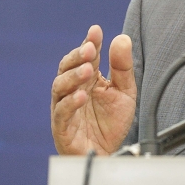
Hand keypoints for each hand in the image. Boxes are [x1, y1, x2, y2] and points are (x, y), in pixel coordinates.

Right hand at [51, 25, 136, 154]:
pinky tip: (81, 96)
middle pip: (67, 67)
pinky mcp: (61, 127)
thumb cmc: (111, 123)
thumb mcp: (125, 92)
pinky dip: (69, 103)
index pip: (86, 56)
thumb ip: (123, 67)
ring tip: (88, 70)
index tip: (96, 31)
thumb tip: (121, 38)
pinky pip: (61, 113)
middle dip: (77, 56)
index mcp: (88, 79)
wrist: (108, 153)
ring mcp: (65, 107)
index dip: (90, 43)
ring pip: (59, 87)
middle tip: (90, 49)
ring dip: (73, 76)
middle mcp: (73, 89)